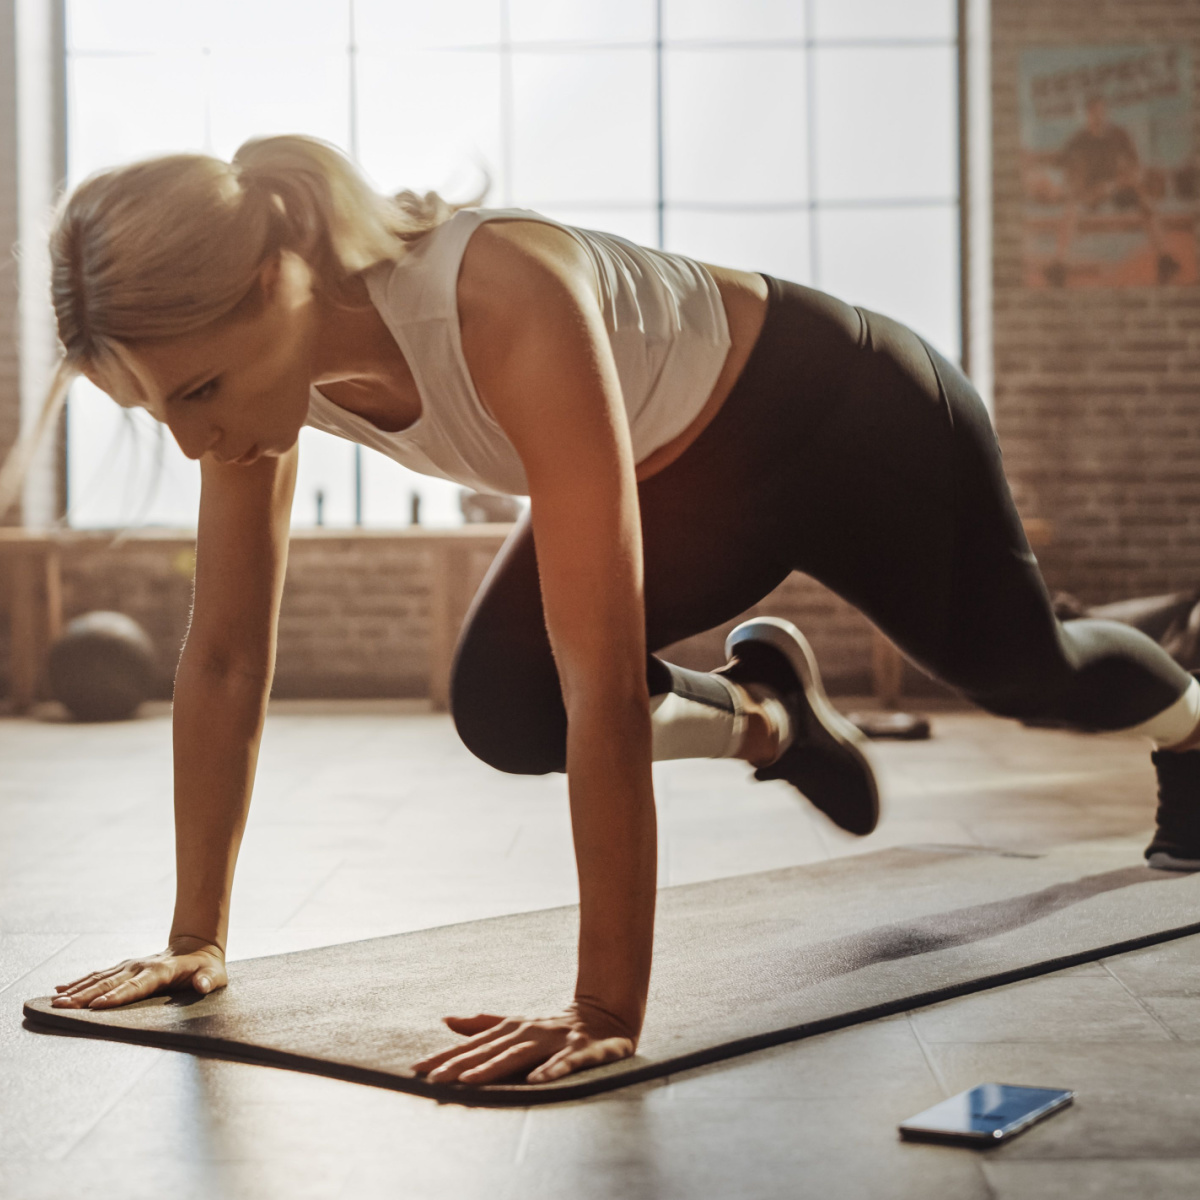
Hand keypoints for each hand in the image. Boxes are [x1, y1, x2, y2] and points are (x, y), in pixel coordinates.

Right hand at [51, 937, 226, 1009]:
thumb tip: (202, 985)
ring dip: (77, 989)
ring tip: (55, 1001)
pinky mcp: (124, 967)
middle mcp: (141, 966)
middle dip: (86, 995)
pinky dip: (78, 981)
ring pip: (99, 978)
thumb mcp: (215, 976)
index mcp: (162, 971)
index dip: (117, 996)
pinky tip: (59, 989)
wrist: (197, 946)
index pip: (137, 986)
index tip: (97, 1006)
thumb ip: (208, 981)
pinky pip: (98, 974)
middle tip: (63, 1006)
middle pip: (110, 983)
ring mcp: (130, 965)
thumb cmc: (207, 968)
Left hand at [412, 1002, 636, 1085]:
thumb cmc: (554, 1027)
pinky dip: (551, 1071)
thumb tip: (446, 1020)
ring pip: (520, 1055)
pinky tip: (536, 1082)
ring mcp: (555, 1040)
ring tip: (469, 1081)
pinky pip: (566, 1063)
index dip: (446, 1056)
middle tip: (433, 1079)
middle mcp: (530, 1032)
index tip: (417, 1069)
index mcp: (513, 1028)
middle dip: (460, 1065)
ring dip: (494, 1067)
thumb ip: (481, 1025)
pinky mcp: (583, 1051)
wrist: (607, 1015)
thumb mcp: (516, 1024)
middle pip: (490, 1050)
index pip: (473, 1045)